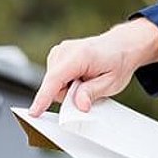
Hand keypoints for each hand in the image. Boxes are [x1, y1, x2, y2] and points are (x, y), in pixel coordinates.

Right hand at [28, 18, 157, 116]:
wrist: (122, 45)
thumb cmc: (118, 61)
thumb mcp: (112, 82)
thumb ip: (92, 93)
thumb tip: (79, 105)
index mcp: (79, 55)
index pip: (55, 80)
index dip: (44, 98)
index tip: (35, 111)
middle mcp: (65, 50)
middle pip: (54, 85)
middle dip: (69, 94)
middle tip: (90, 89)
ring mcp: (60, 51)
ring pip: (54, 83)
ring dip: (69, 88)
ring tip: (88, 80)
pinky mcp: (58, 54)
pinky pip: (56, 77)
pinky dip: (68, 82)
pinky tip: (82, 76)